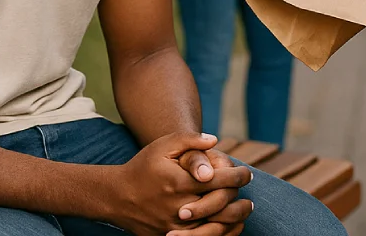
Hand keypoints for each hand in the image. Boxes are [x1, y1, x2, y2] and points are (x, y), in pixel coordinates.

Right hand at [106, 132, 251, 235]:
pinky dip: (219, 232)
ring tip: (244, 207)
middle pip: (221, 205)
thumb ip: (189, 139)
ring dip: (234, 217)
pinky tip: (228, 223)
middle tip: (248, 192)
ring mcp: (176, 226)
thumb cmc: (142, 167)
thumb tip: (214, 140)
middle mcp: (180, 207)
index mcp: (180, 183)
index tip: (246, 172)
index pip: (220, 180)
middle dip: (240, 198)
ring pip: (214, 226)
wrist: (117, 197)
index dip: (238, 176)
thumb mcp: (162, 146)